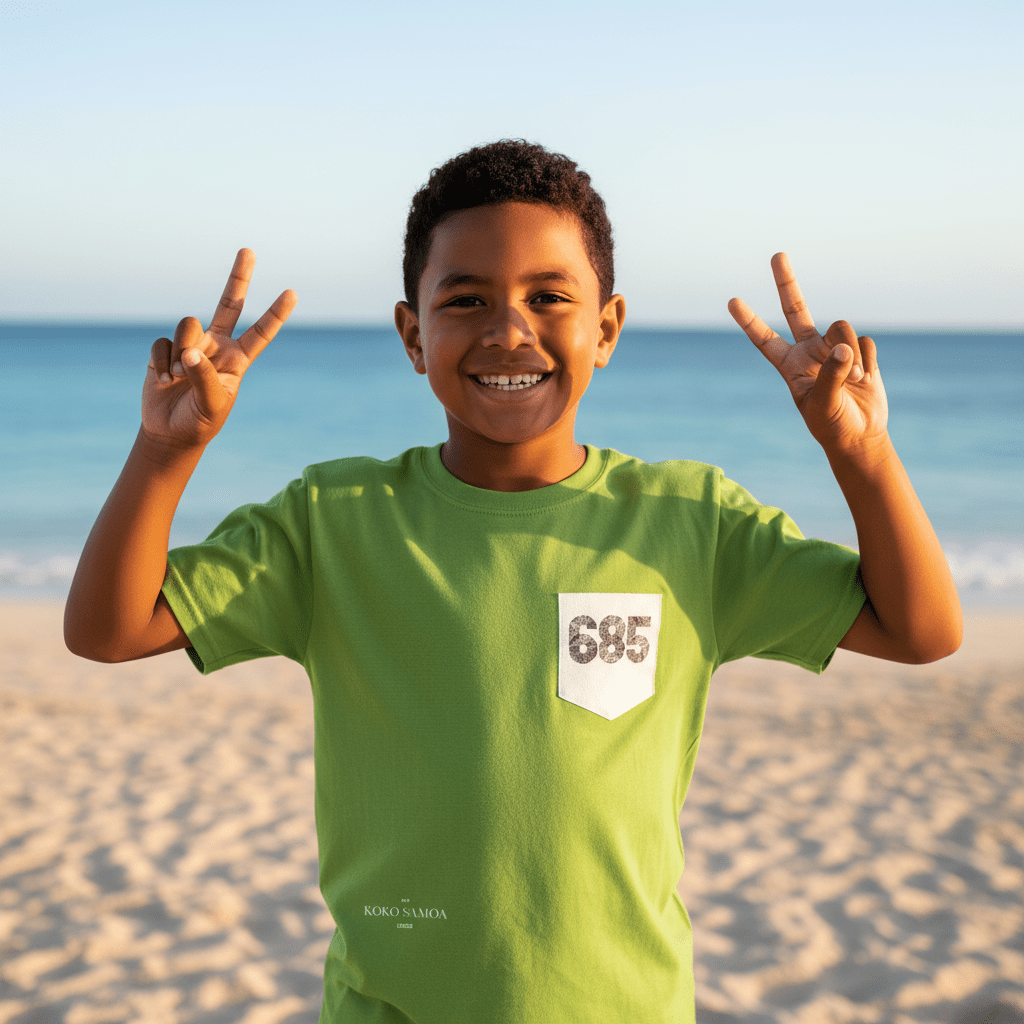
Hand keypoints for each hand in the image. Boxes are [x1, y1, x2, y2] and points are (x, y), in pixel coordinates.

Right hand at [142, 249, 296, 452]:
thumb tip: (189, 352)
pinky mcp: (165, 348)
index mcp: (237, 360)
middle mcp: (217, 345)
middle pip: (229, 303)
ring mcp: (191, 344)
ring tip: (177, 379)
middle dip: (238, 277)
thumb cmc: (199, 421)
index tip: (292, 293)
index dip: (276, 314)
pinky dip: (161, 363)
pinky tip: (163, 381)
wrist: (170, 432)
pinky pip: (162, 343)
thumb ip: (204, 378)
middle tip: (248, 250)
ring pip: (187, 325)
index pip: (261, 333)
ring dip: (181, 353)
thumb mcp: (211, 405)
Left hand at [728, 253, 887, 458]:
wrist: (860, 436)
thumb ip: (831, 375)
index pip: (764, 339)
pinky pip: (864, 341)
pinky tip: (866, 377)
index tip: (732, 301)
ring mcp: (834, 348)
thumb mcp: (823, 405)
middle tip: (777, 255)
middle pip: (796, 308)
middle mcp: (809, 351)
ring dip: (850, 354)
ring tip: (854, 379)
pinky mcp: (860, 350)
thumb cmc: (832, 425)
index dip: (749, 321)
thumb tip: (843, 346)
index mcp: (789, 365)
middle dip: (786, 282)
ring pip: (841, 328)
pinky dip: (867, 360)